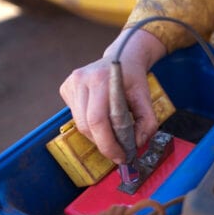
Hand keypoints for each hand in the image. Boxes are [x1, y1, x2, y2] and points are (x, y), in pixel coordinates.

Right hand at [60, 29, 166, 163]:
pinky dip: (89, 125)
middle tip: (118, 153)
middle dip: (103, 144)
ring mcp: (71, 83)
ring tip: (111, 136)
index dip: (108, 144)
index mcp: (102, 79)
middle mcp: (82, 79)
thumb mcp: (146, 99)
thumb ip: (147, 123)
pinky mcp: (66, 88)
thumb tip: (136, 144)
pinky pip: (75, 117)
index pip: (98, 120)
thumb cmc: (133, 80)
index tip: (121, 156)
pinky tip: (101, 118)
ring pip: (79, 124)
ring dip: (96, 136)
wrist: (122, 57)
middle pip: (86, 125)